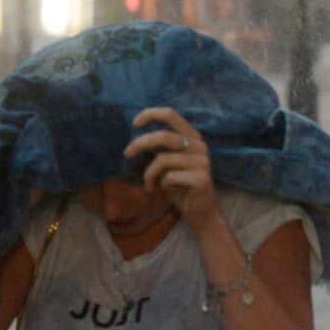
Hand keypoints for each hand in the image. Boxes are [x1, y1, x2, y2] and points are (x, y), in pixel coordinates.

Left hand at [125, 107, 219, 231]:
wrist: (202, 215)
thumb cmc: (182, 188)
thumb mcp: (169, 164)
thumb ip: (160, 149)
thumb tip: (138, 139)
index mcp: (192, 137)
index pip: (171, 115)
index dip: (150, 114)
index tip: (134, 124)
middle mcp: (199, 146)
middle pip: (163, 136)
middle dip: (140, 144)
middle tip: (127, 153)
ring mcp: (202, 162)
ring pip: (163, 160)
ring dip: (149, 174)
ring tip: (149, 186)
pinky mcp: (201, 178)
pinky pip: (169, 177)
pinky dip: (161, 185)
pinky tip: (164, 192)